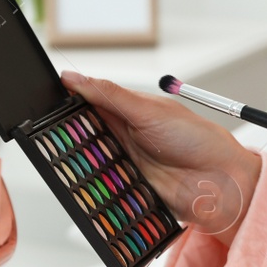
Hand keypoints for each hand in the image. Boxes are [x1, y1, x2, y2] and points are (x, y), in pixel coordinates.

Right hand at [59, 71, 260, 246]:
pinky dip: (90, 185)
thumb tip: (73, 78)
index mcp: (129, 110)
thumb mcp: (150, 111)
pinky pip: (98, 186)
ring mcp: (123, 162)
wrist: (221, 183)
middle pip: (82, 133)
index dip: (68, 100)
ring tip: (63, 156)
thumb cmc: (196, 139)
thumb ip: (110, 96)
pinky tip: (81, 181)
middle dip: (66, 133)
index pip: (88, 101)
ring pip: (86, 160)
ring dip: (78, 160)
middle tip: (49, 132)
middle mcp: (123, 135)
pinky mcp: (124, 188)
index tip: (44, 99)